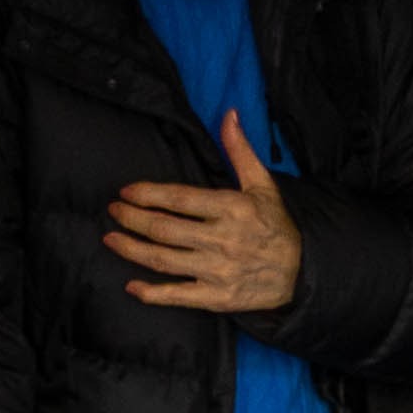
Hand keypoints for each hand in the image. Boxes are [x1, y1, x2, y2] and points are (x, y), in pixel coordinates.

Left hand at [106, 108, 304, 315]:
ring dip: (132, 250)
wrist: (301, 272)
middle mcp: (223, 240)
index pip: (180, 199)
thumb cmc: (277, 224)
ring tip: (111, 240)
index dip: (148, 194)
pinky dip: (152, 293)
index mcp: (232, 208)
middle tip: (113, 211)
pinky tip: (132, 286)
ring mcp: (218, 272)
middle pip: (165, 229)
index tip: (126, 192)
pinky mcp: (217, 298)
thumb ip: (239, 150)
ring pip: (164, 261)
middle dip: (132, 219)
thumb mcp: (262, 184)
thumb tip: (228, 114)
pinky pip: (178, 296)